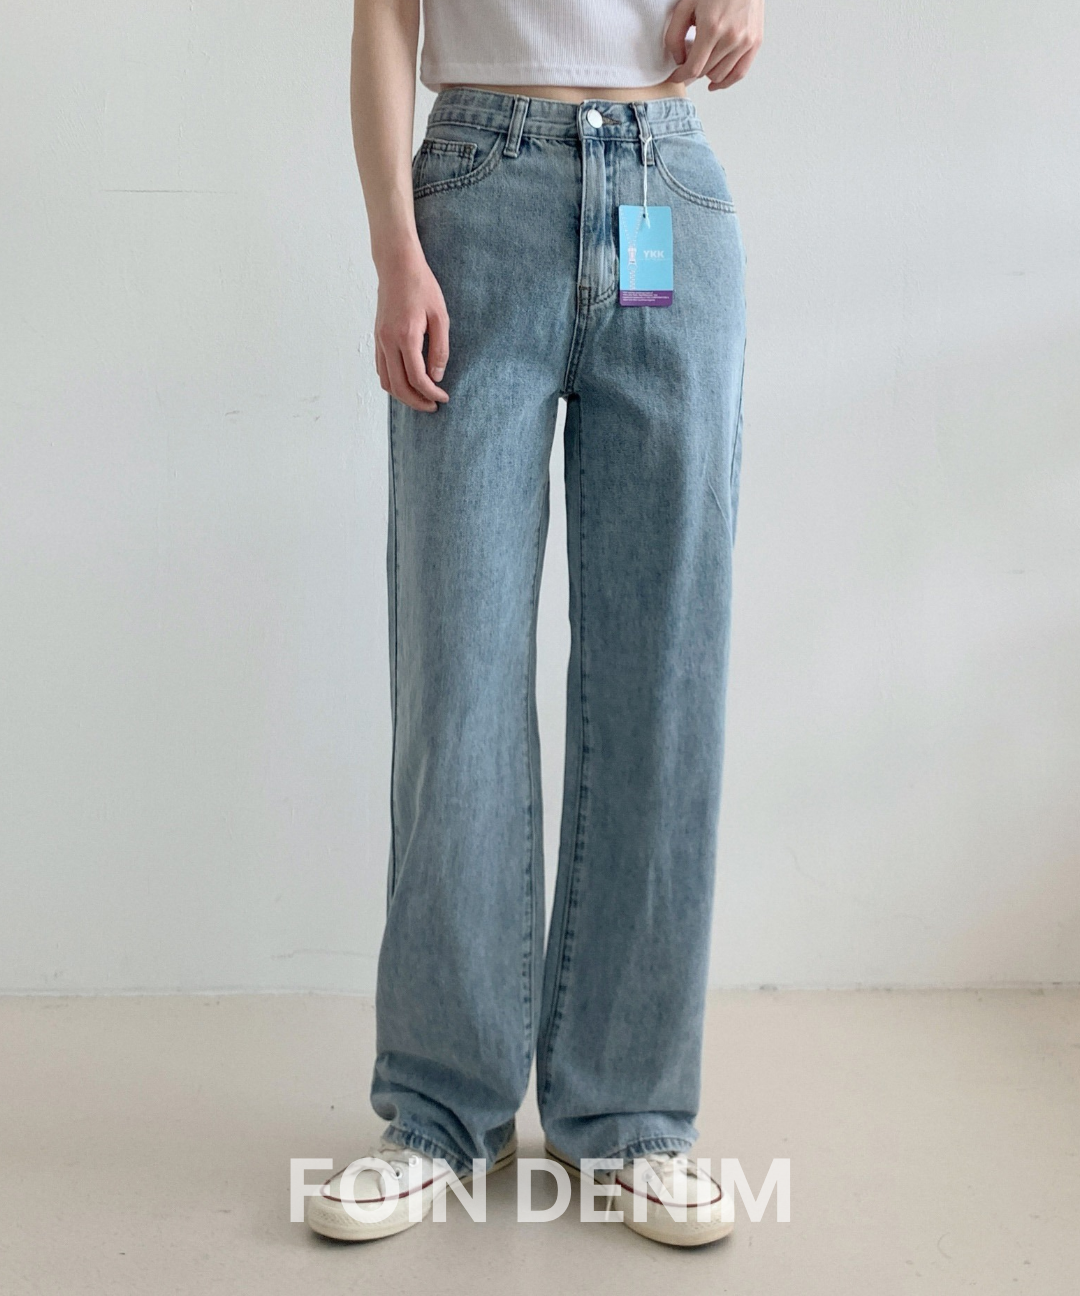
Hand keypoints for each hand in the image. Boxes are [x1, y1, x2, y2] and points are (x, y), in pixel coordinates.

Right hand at [374, 246, 449, 412]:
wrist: (397, 266)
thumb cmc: (422, 287)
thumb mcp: (440, 317)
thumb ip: (440, 349)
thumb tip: (437, 376)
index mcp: (406, 336)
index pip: (417, 378)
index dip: (431, 393)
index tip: (444, 398)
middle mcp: (388, 341)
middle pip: (399, 386)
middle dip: (417, 401)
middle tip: (433, 406)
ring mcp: (379, 340)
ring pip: (386, 381)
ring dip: (403, 395)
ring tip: (421, 398)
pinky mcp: (377, 337)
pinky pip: (381, 369)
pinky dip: (393, 382)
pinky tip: (408, 382)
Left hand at [664, 0, 763, 89]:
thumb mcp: (686, 4)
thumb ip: (675, 34)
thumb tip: (678, 60)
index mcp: (712, 28)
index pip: (694, 68)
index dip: (681, 76)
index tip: (675, 76)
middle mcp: (731, 38)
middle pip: (706, 72)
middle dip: (693, 69)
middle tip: (688, 58)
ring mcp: (745, 42)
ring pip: (720, 75)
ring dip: (707, 73)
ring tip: (703, 60)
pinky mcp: (755, 42)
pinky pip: (739, 73)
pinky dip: (726, 81)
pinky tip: (715, 82)